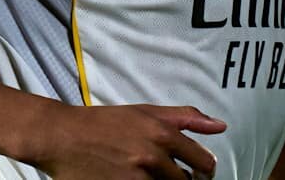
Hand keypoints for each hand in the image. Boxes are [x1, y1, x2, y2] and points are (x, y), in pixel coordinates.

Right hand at [29, 103, 226, 178]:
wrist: (63, 136)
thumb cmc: (104, 122)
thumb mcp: (146, 112)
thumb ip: (186, 117)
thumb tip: (221, 125)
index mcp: (162, 133)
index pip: (203, 161)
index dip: (206, 170)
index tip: (201, 172)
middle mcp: (152, 156)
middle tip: (176, 177)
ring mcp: (136, 178)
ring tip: (152, 177)